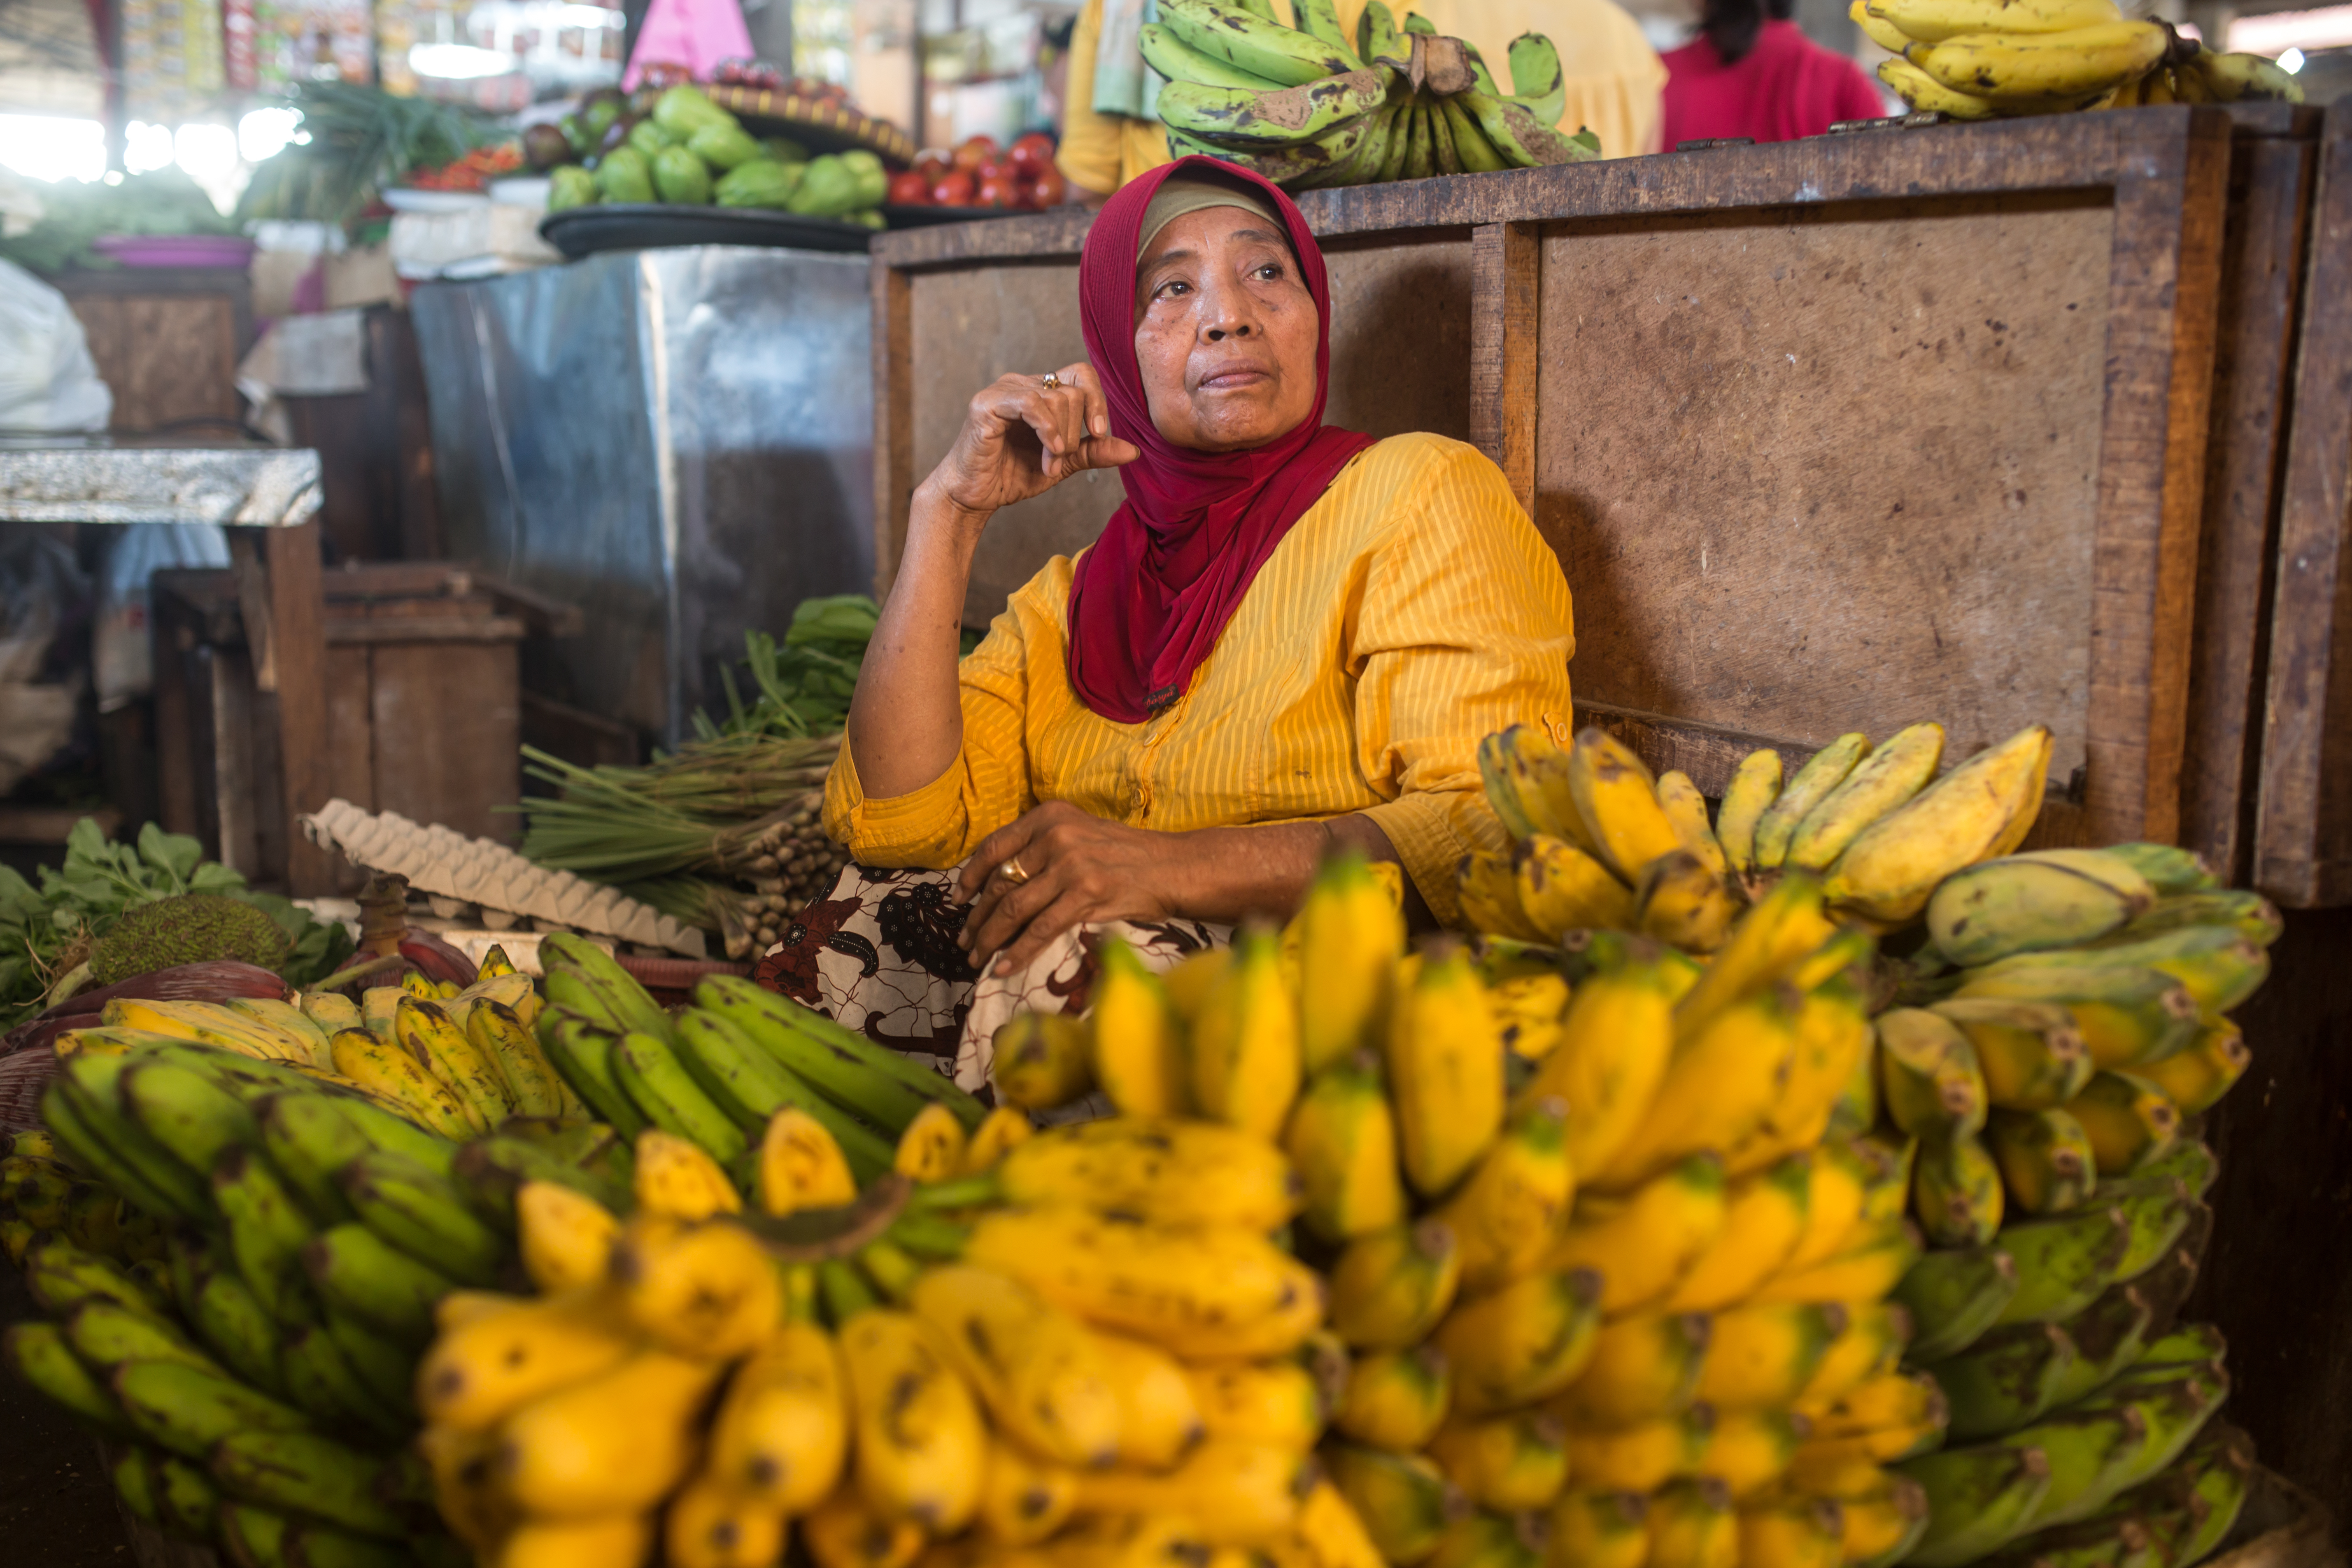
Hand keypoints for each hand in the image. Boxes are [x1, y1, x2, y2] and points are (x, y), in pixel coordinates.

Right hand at [923, 364, 1140, 522]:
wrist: (974, 495)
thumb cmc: (1012, 475)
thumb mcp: (1063, 462)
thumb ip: (1093, 451)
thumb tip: (1133, 450)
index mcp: (1041, 391)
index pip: (1081, 375)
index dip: (1097, 402)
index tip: (1100, 434)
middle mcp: (1023, 383)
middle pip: (1073, 389)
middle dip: (1076, 431)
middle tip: (1061, 460)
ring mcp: (1004, 390)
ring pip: (1057, 397)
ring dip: (1061, 438)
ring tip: (1049, 464)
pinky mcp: (987, 404)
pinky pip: (1031, 404)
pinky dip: (1048, 429)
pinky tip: (1049, 451)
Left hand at [956, 802, 1187, 976]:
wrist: (1172, 866)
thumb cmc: (1124, 855)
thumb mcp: (1079, 835)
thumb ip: (1041, 849)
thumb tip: (997, 884)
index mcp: (1049, 817)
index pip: (994, 847)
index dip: (970, 877)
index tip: (957, 900)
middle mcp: (1056, 837)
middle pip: (1001, 882)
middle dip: (978, 917)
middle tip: (965, 941)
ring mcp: (1071, 866)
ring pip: (1014, 908)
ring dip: (990, 938)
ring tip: (977, 958)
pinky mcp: (1086, 895)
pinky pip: (1040, 929)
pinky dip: (1018, 952)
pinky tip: (1003, 968)